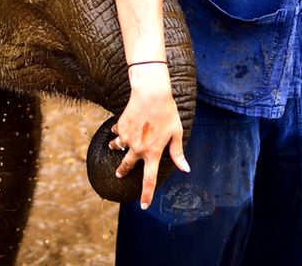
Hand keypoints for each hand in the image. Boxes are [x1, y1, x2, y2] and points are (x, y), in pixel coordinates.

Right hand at [108, 63, 189, 208]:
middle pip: (126, 167)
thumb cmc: (167, 113)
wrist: (151, 95)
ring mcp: (127, 138)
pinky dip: (118, 132)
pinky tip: (119, 128)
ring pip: (117, 148)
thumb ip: (177, 153)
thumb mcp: (176, 133)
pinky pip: (117, 133)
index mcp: (153, 153)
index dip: (146, 195)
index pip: (149, 180)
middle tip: (119, 174)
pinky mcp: (120, 127)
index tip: (142, 206)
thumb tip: (185, 169)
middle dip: (122, 172)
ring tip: (116, 147)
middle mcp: (138, 149)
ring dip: (117, 149)